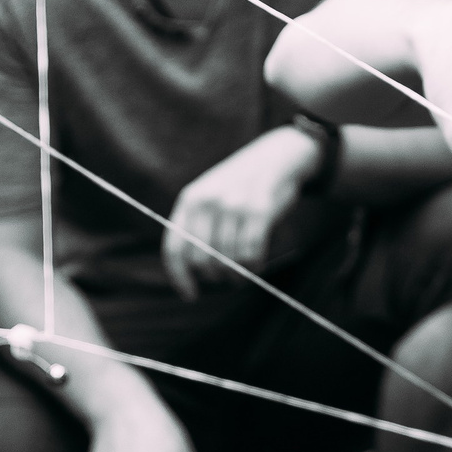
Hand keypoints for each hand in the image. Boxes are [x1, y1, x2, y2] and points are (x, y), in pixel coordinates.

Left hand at [161, 128, 319, 299]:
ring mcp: (233, 205)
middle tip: (227, 279)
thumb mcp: (211, 194)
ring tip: (245, 272)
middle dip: (216, 277)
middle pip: (202, 260)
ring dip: (238, 274)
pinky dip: (254, 266)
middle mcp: (208, 202)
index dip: (180, 277)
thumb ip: (198, 224)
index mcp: (190, 199)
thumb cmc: (242, 183)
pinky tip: (257, 265)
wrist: (277, 155)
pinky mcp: (259, 211)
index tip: (191, 295)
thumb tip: (195, 269)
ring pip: (229, 260)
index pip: (175, 248)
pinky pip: (251, 254)